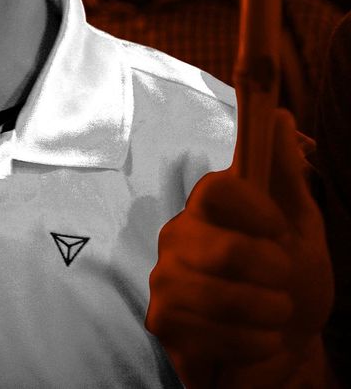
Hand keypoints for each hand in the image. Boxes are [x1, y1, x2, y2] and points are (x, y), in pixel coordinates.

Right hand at [147, 109, 332, 386]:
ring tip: (275, 315)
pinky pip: (205, 331)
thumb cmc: (289, 281)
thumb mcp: (299, 227)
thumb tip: (281, 115)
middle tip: (284, 283)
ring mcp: (165, 278)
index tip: (281, 231)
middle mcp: (178, 236)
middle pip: (221, 248)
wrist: (283, 346)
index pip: (216, 190)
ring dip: (263, 312)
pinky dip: (247, 341)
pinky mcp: (162, 320)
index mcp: (210, 207)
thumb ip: (285, 175)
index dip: (255, 211)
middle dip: (271, 273)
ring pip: (214, 294)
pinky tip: (256, 339)